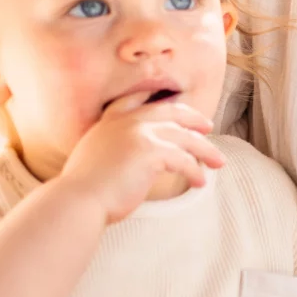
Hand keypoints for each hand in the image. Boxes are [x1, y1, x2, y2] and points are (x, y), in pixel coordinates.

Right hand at [52, 99, 225, 224]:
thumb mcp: (93, 157)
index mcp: (110, 120)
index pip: (138, 98)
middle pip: (171, 111)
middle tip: (208, 126)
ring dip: (205, 150)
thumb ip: (112, 148)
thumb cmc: (83, 190)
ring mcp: (139, 133)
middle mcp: (126, 121)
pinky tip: (200, 182)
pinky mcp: (151, 152)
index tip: (177, 102)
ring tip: (218, 162)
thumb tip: (129, 159)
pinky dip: (194, 172)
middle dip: (193, 118)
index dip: (159, 97)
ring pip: (184, 137)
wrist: (78, 200)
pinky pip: (183, 159)